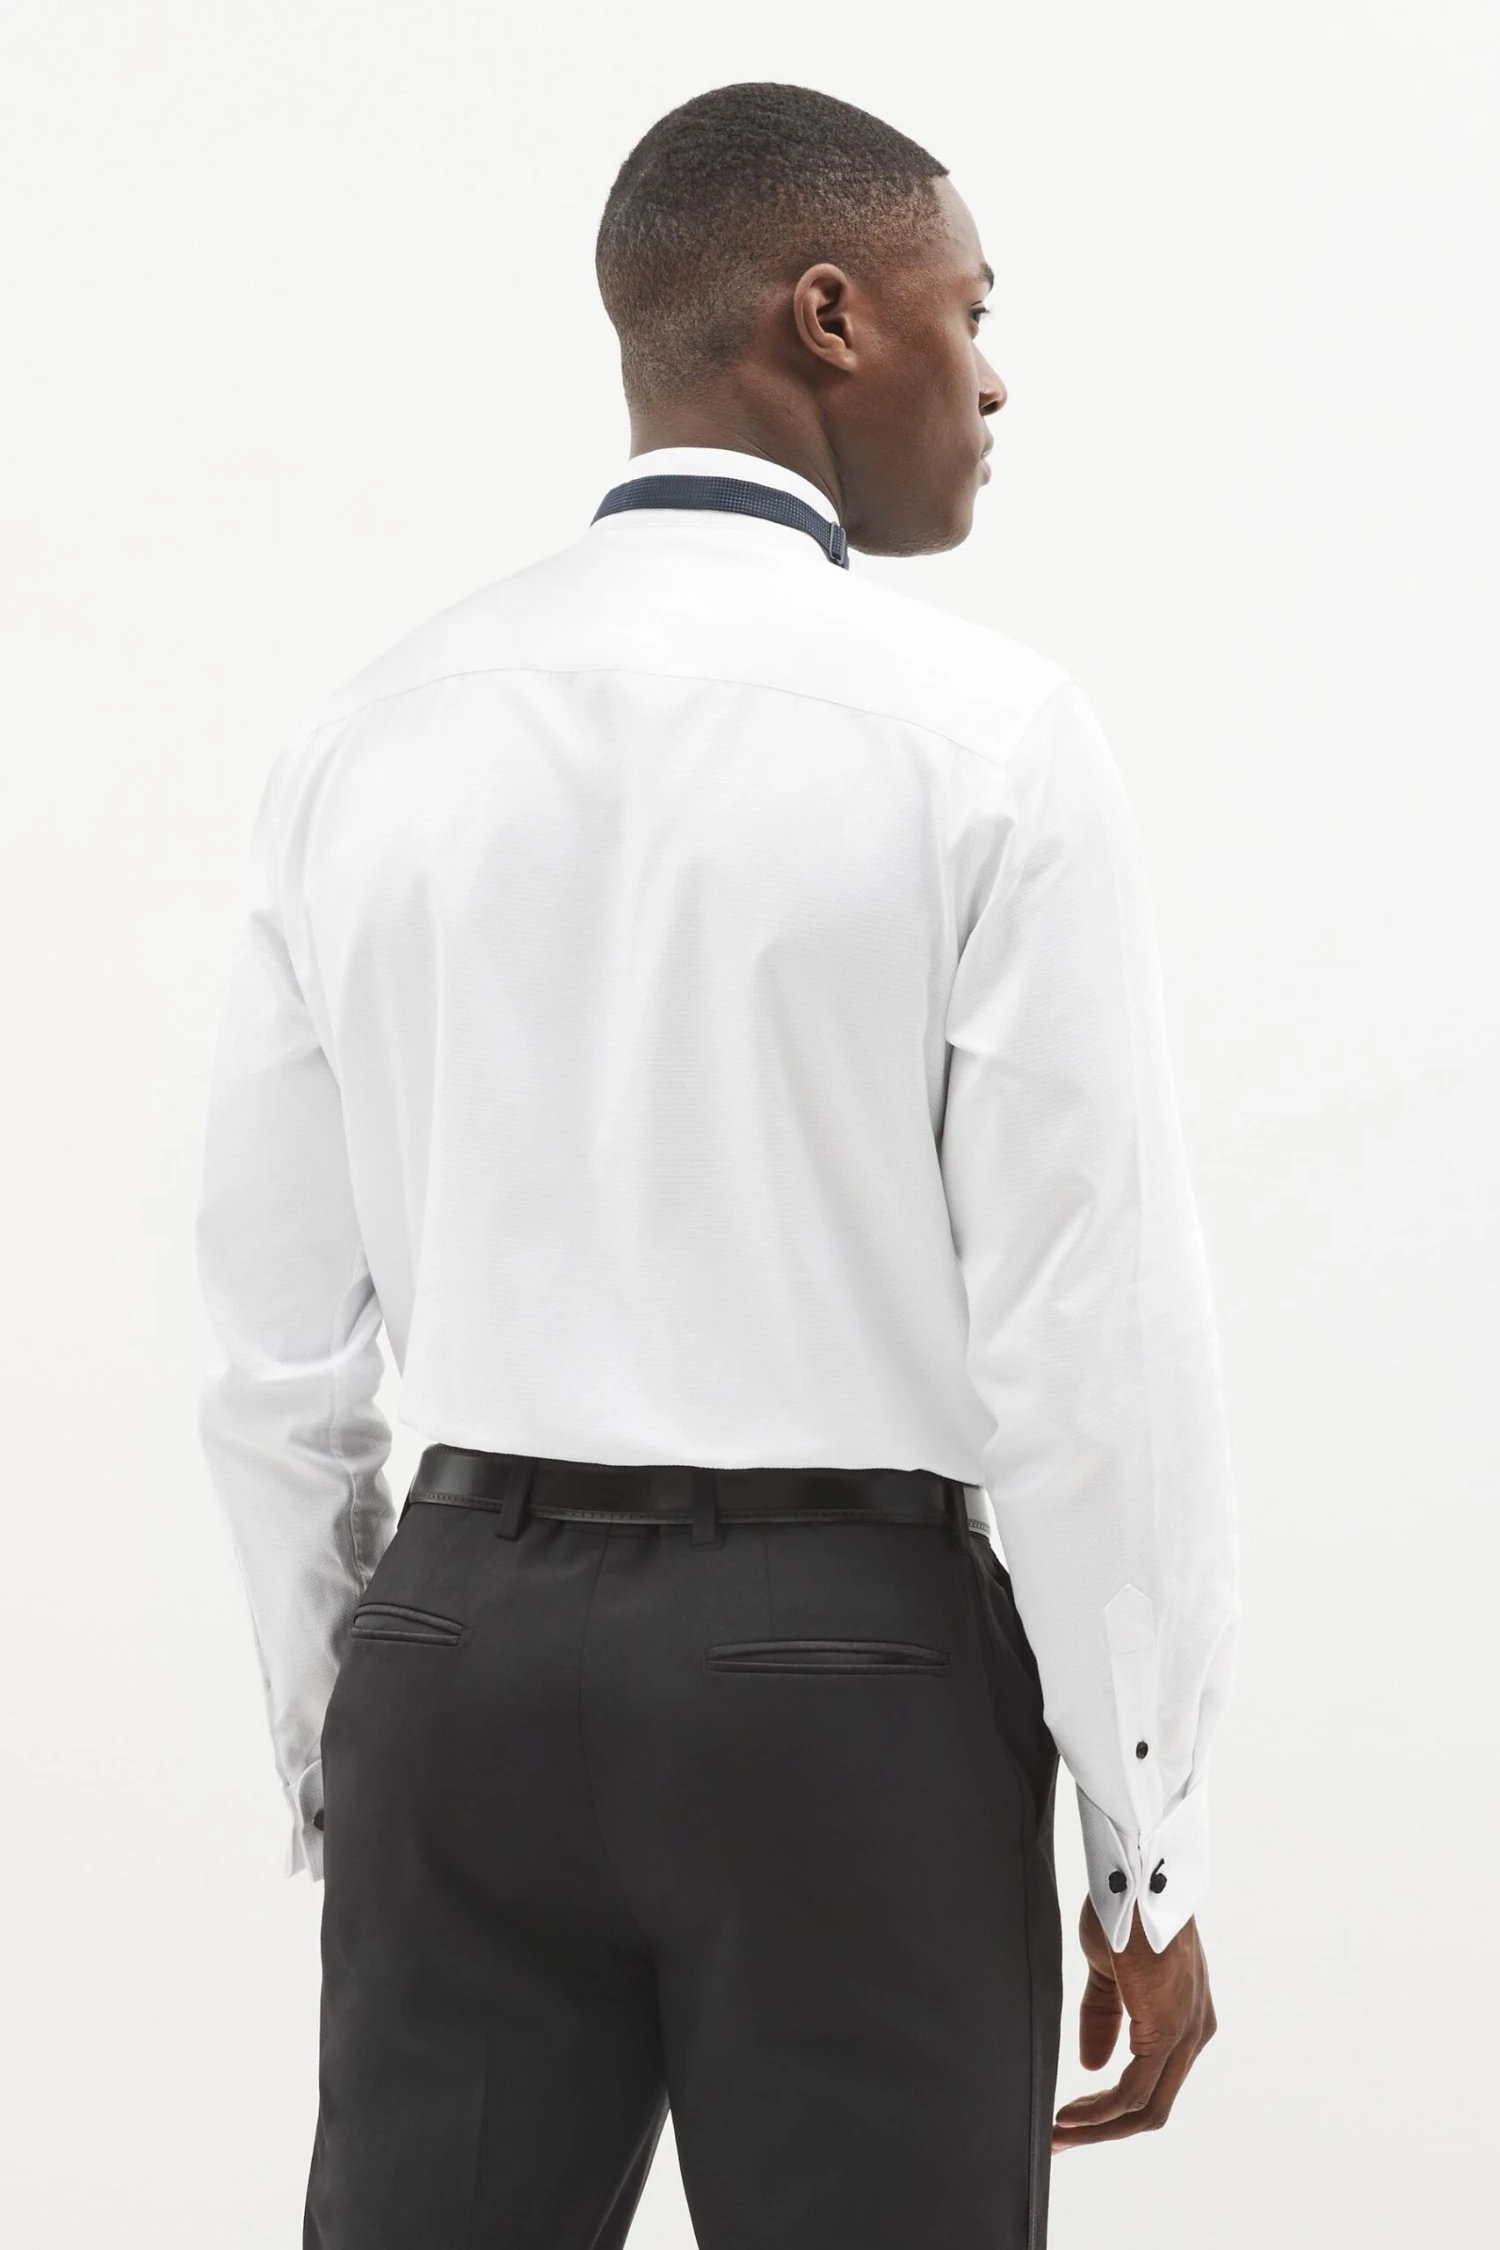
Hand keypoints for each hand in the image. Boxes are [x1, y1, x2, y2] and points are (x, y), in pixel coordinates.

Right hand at [1051, 1894, 1216, 2150]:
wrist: (1136, 1875)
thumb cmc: (1124, 1909)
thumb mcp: (1110, 1972)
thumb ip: (1105, 2017)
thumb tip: (1093, 2066)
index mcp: (1186, 2016)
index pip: (1154, 2080)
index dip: (1114, 2107)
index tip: (1076, 2118)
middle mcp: (1195, 2032)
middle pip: (1153, 2106)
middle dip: (1105, 2128)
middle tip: (1063, 2139)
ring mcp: (1186, 2034)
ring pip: (1146, 2107)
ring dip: (1099, 2127)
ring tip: (1059, 2133)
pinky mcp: (1167, 2032)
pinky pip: (1133, 2091)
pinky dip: (1100, 2110)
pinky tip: (1071, 2116)